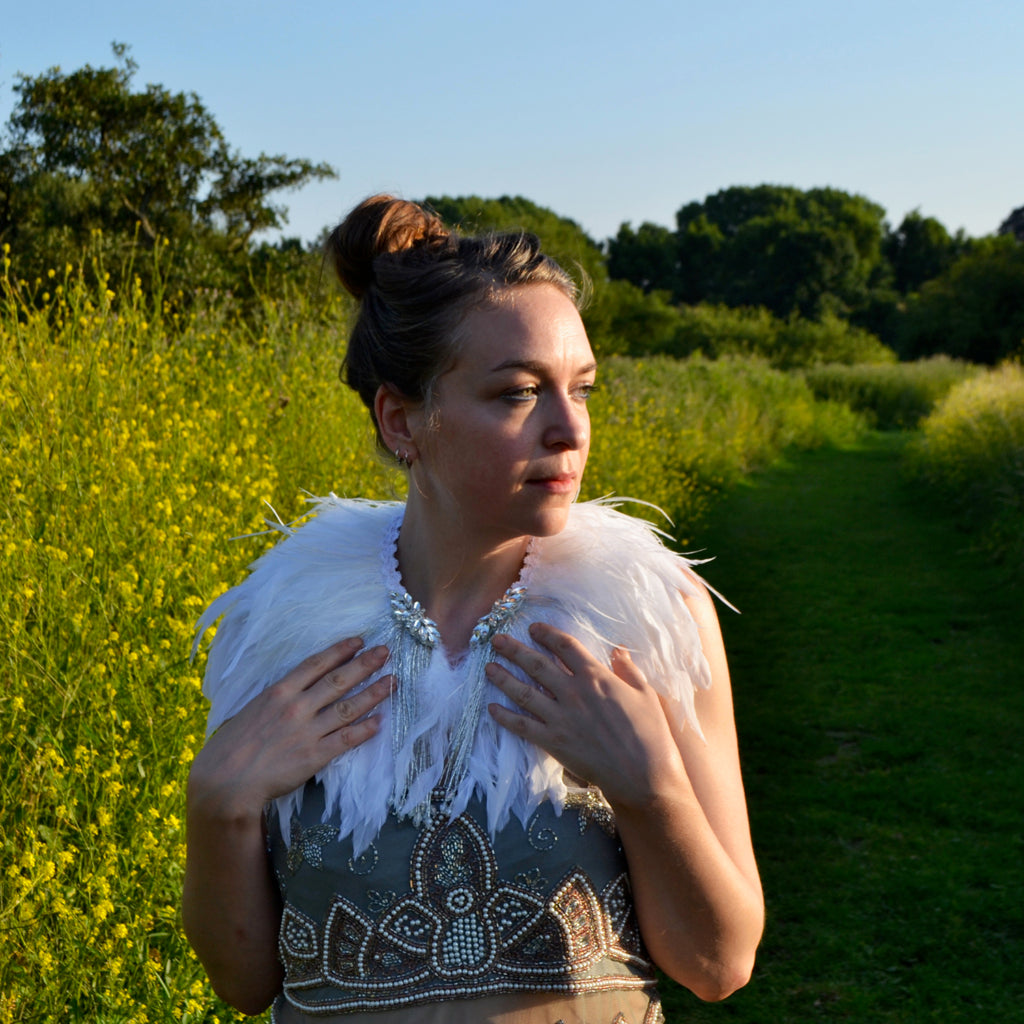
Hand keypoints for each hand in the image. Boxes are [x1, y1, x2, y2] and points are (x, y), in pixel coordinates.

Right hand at [189, 638, 391, 820]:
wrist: (224, 782)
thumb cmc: (230, 747)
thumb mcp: (250, 710)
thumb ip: (274, 699)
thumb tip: (292, 690)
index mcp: (278, 692)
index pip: (316, 664)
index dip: (340, 651)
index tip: (359, 641)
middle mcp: (297, 706)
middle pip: (338, 680)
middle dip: (365, 664)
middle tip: (386, 652)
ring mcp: (307, 731)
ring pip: (348, 707)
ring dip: (374, 693)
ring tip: (393, 681)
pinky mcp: (314, 756)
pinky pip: (346, 739)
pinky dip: (365, 730)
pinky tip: (380, 721)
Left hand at [485, 623, 685, 809]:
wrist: (645, 777)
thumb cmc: (651, 735)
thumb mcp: (646, 693)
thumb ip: (628, 669)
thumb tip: (618, 649)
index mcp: (596, 677)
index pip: (565, 646)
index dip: (547, 634)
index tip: (534, 628)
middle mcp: (573, 693)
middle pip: (537, 664)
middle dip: (514, 649)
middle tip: (497, 639)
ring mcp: (560, 718)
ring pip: (524, 691)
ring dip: (503, 678)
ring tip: (488, 667)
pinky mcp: (554, 742)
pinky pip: (523, 726)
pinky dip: (505, 717)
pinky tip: (492, 708)